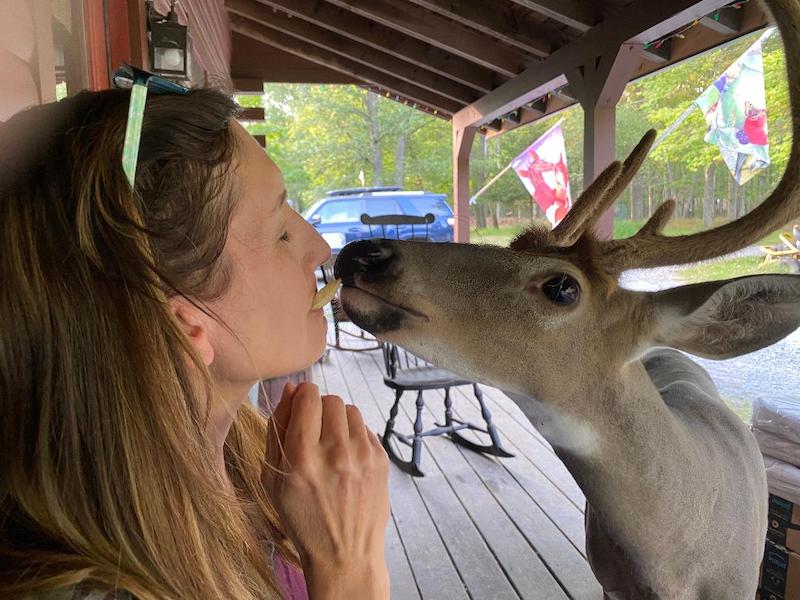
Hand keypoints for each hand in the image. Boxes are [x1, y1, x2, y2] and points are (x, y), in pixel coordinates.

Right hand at [262, 383, 389, 599]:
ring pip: (350, 410)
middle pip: (330, 400)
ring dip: (338, 420)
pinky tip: (347, 457)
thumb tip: (291, 390)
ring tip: (331, 443)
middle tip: (315, 429)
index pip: (308, 397)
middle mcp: (334, 453)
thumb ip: (277, 431)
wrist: (344, 554)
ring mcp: (362, 456)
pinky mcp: (381, 460)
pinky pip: (365, 428)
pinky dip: (354, 435)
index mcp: (301, 458)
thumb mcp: (273, 480)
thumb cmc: (302, 518)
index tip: (301, 405)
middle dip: (319, 408)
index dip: (302, 395)